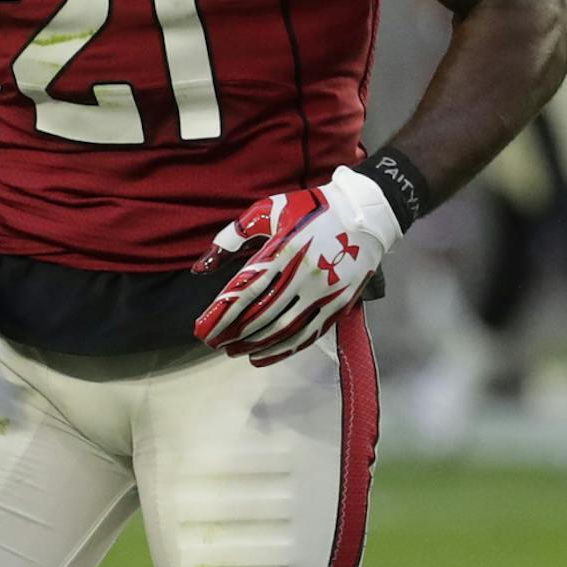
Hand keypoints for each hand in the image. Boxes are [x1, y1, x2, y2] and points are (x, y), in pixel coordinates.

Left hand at [192, 167, 399, 365]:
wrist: (365, 213)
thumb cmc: (310, 209)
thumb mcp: (268, 210)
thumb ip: (232, 235)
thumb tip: (201, 268)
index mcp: (284, 249)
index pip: (246, 289)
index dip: (222, 314)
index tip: (202, 329)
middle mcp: (304, 274)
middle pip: (262, 314)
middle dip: (233, 332)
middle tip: (213, 343)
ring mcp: (324, 291)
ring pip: (283, 329)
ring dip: (254, 344)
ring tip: (232, 351)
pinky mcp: (338, 304)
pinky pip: (307, 334)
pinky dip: (282, 350)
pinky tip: (261, 357)